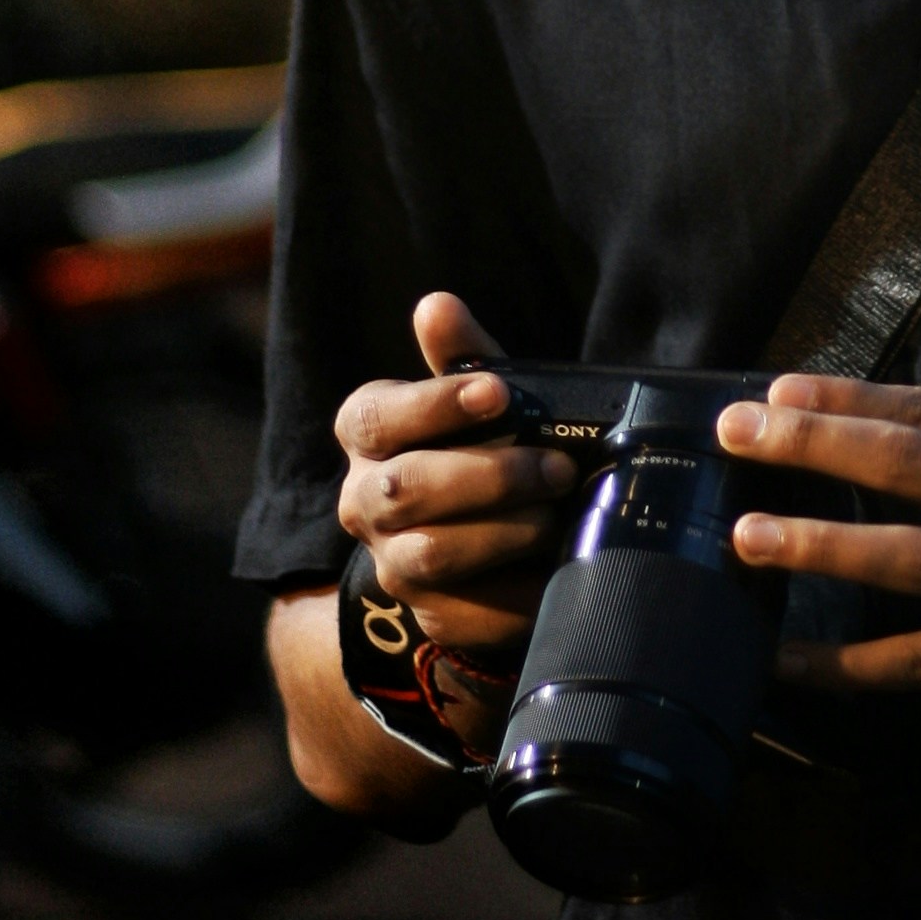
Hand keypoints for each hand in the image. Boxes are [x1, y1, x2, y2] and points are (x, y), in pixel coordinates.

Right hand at [334, 291, 573, 673]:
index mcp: (368, 435)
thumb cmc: (478, 445)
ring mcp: (392, 563)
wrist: (477, 542)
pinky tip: (553, 568)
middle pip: (404, 489)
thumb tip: (437, 305)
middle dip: (488, 476)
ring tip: (555, 516)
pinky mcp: (430, 614)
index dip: (435, 404)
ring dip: (502, 532)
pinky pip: (468, 612)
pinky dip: (516, 592)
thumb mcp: (477, 396)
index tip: (499, 392)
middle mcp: (365, 501)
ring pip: (430, 553)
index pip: (377, 417)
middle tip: (555, 467)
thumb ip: (462, 355)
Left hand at [716, 377, 920, 728]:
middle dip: (813, 444)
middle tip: (740, 435)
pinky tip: (792, 660)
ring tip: (750, 538)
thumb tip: (871, 428)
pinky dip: (850, 663)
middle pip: (911, 462)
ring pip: (913, 557)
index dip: (843, 398)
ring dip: (822, 546)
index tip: (774, 393)